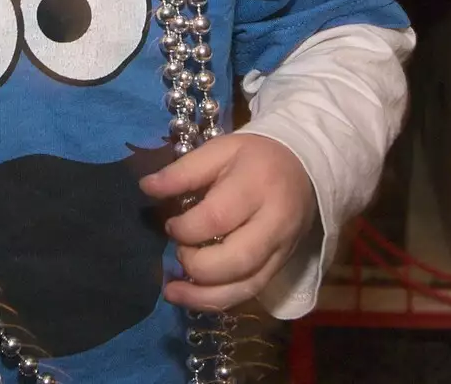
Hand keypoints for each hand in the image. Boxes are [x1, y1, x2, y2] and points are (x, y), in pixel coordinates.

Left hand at [139, 133, 315, 311]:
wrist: (305, 168)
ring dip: (204, 296)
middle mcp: (274, 223)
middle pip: (236, 260)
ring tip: (172, 291)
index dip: (186, 228)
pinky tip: (194, 296)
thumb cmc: (255, 158)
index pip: (218, 218)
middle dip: (197, 265)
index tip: (170, 224)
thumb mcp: (220, 150)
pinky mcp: (280, 267)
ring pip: (245, 287)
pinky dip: (219, 301)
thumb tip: (145, 187)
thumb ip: (183, 171)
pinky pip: (250, 293)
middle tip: (178, 251)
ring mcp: (281, 250)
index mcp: (257, 186)